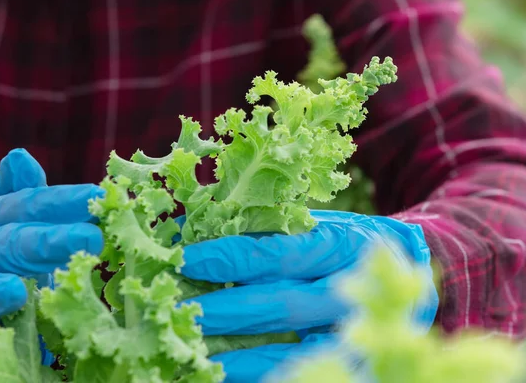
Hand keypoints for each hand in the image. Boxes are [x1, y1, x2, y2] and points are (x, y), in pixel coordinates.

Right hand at [0, 149, 103, 361]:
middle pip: (9, 245)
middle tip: (92, 238)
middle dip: (49, 241)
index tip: (96, 195)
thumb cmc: (0, 251)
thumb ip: (21, 193)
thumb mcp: (9, 218)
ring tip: (18, 291)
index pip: (24, 205)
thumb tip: (20, 156)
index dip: (60, 201)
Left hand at [180, 210, 438, 381]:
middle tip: (179, 310)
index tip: (185, 257)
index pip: (276, 254)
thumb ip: (262, 226)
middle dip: (224, 311)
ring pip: (290, 350)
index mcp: (339, 246)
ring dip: (236, 355)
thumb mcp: (314, 220)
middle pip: (279, 307)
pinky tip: (224, 372)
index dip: (228, 258)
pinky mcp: (350, 362)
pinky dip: (259, 375)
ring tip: (193, 350)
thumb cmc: (347, 240)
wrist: (410, 268)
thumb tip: (194, 227)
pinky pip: (298, 372)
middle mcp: (347, 291)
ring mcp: (351, 333)